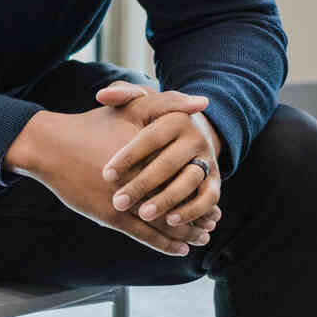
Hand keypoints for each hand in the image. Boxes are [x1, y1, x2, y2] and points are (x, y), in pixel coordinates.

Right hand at [6, 109, 209, 254]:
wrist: (51, 146)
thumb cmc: (92, 125)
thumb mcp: (130, 106)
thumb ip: (168, 103)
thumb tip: (202, 104)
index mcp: (149, 151)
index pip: (184, 175)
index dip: (202, 189)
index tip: (216, 197)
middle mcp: (141, 178)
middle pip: (179, 201)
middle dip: (198, 215)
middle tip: (213, 223)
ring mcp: (126, 200)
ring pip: (165, 221)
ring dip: (186, 232)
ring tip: (202, 237)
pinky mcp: (111, 215)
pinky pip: (144, 235)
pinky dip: (164, 243)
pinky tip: (179, 249)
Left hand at [93, 82, 222, 233]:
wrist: (188, 134)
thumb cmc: (152, 121)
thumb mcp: (139, 104)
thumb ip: (121, 95)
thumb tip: (102, 95)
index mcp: (176, 118)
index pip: (150, 138)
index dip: (128, 157)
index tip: (106, 175)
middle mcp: (195, 138)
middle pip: (169, 163)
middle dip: (142, 184)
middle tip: (118, 202)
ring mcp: (207, 160)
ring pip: (189, 182)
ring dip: (166, 200)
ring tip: (143, 215)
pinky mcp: (214, 180)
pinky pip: (208, 199)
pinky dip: (192, 211)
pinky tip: (171, 222)